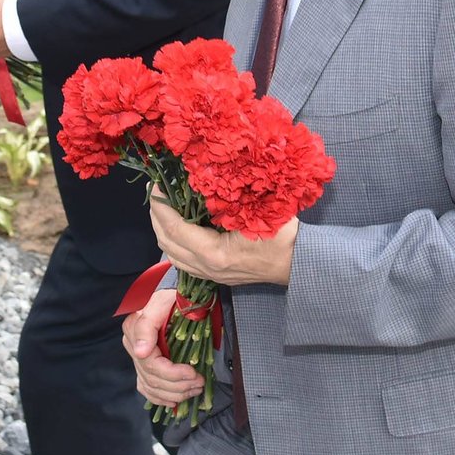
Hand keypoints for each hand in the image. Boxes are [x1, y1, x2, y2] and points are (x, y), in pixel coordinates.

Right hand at [122, 288, 204, 406]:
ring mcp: (138, 358)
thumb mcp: (162, 303)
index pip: (151, 365)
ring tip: (194, 389)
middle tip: (199, 382)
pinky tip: (174, 401)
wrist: (177, 296)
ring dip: (174, 393)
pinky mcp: (144, 366)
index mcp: (134, 332)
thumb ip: (147, 325)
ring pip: (151, 386)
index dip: (173, 374)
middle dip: (178, 385)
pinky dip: (160, 398)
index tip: (193, 373)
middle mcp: (134, 347)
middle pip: (152, 378)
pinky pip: (147, 389)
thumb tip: (142, 353)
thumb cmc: (172, 297)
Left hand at [148, 194, 297, 285]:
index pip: (174, 228)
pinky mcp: (215, 276)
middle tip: (155, 192)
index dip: (160, 206)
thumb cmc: (282, 236)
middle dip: (156, 216)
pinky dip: (173, 243)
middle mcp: (207, 268)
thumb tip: (199, 178)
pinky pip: (183, 261)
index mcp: (214, 253)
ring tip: (162, 207)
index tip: (155, 185)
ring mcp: (211, 275)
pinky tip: (176, 226)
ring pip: (172, 254)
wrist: (299, 263)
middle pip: (166, 242)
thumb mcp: (254, 211)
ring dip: (162, 230)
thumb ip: (224, 199)